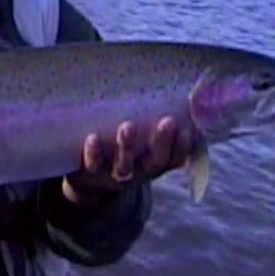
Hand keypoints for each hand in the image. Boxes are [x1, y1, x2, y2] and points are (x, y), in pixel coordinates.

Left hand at [62, 117, 192, 204]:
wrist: (87, 182)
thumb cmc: (121, 152)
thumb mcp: (139, 142)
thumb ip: (151, 124)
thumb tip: (175, 93)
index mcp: (152, 165)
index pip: (174, 160)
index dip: (182, 148)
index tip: (186, 130)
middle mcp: (138, 173)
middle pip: (154, 162)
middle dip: (162, 142)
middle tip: (168, 120)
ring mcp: (114, 176)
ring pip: (124, 166)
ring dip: (127, 146)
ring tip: (127, 125)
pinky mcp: (90, 174)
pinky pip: (92, 165)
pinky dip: (93, 153)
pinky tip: (93, 137)